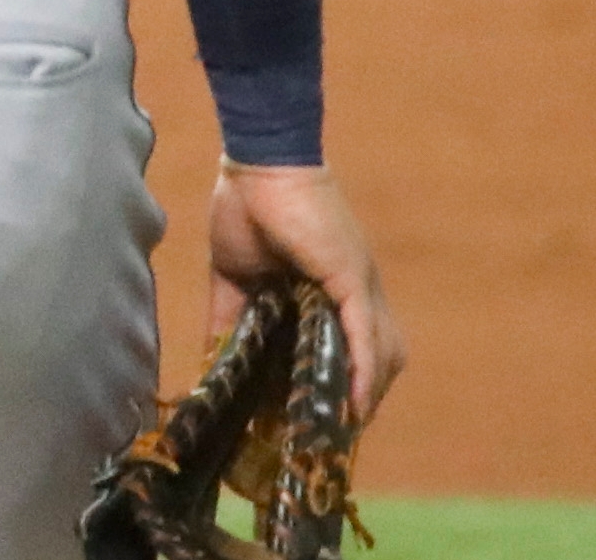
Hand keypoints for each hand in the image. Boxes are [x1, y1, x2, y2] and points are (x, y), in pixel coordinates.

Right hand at [211, 163, 406, 424]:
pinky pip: (367, 338)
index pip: (351, 347)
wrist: (258, 164)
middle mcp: (357, 291)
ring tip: (343, 426)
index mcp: (330, 288)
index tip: (321, 414)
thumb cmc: (245, 207)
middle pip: (378, 358)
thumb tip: (213, 356)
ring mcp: (360, 286)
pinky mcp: (352, 279)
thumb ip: (229, 317)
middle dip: (361, 397)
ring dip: (367, 394)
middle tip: (333, 430)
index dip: (343, 382)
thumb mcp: (232, 276)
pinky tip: (355, 403)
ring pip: (382, 355)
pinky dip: (365, 373)